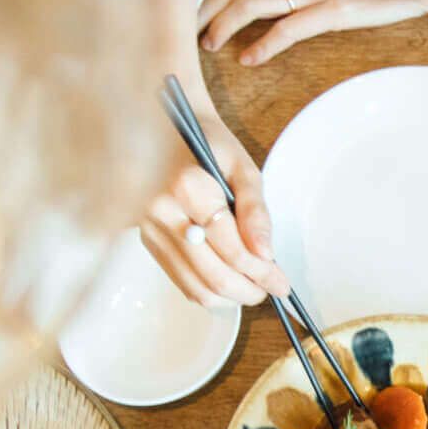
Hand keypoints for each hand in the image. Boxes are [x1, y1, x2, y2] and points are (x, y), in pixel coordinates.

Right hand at [137, 106, 285, 306]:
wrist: (167, 131)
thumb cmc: (210, 146)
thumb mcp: (244, 169)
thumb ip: (256, 213)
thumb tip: (266, 255)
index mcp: (188, 186)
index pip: (233, 249)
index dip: (263, 273)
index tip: (282, 283)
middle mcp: (161, 210)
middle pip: (213, 274)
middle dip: (249, 290)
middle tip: (271, 289)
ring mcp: (149, 227)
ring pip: (195, 285)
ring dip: (230, 297)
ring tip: (253, 288)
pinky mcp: (145, 238)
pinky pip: (179, 279)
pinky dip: (208, 290)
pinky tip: (228, 282)